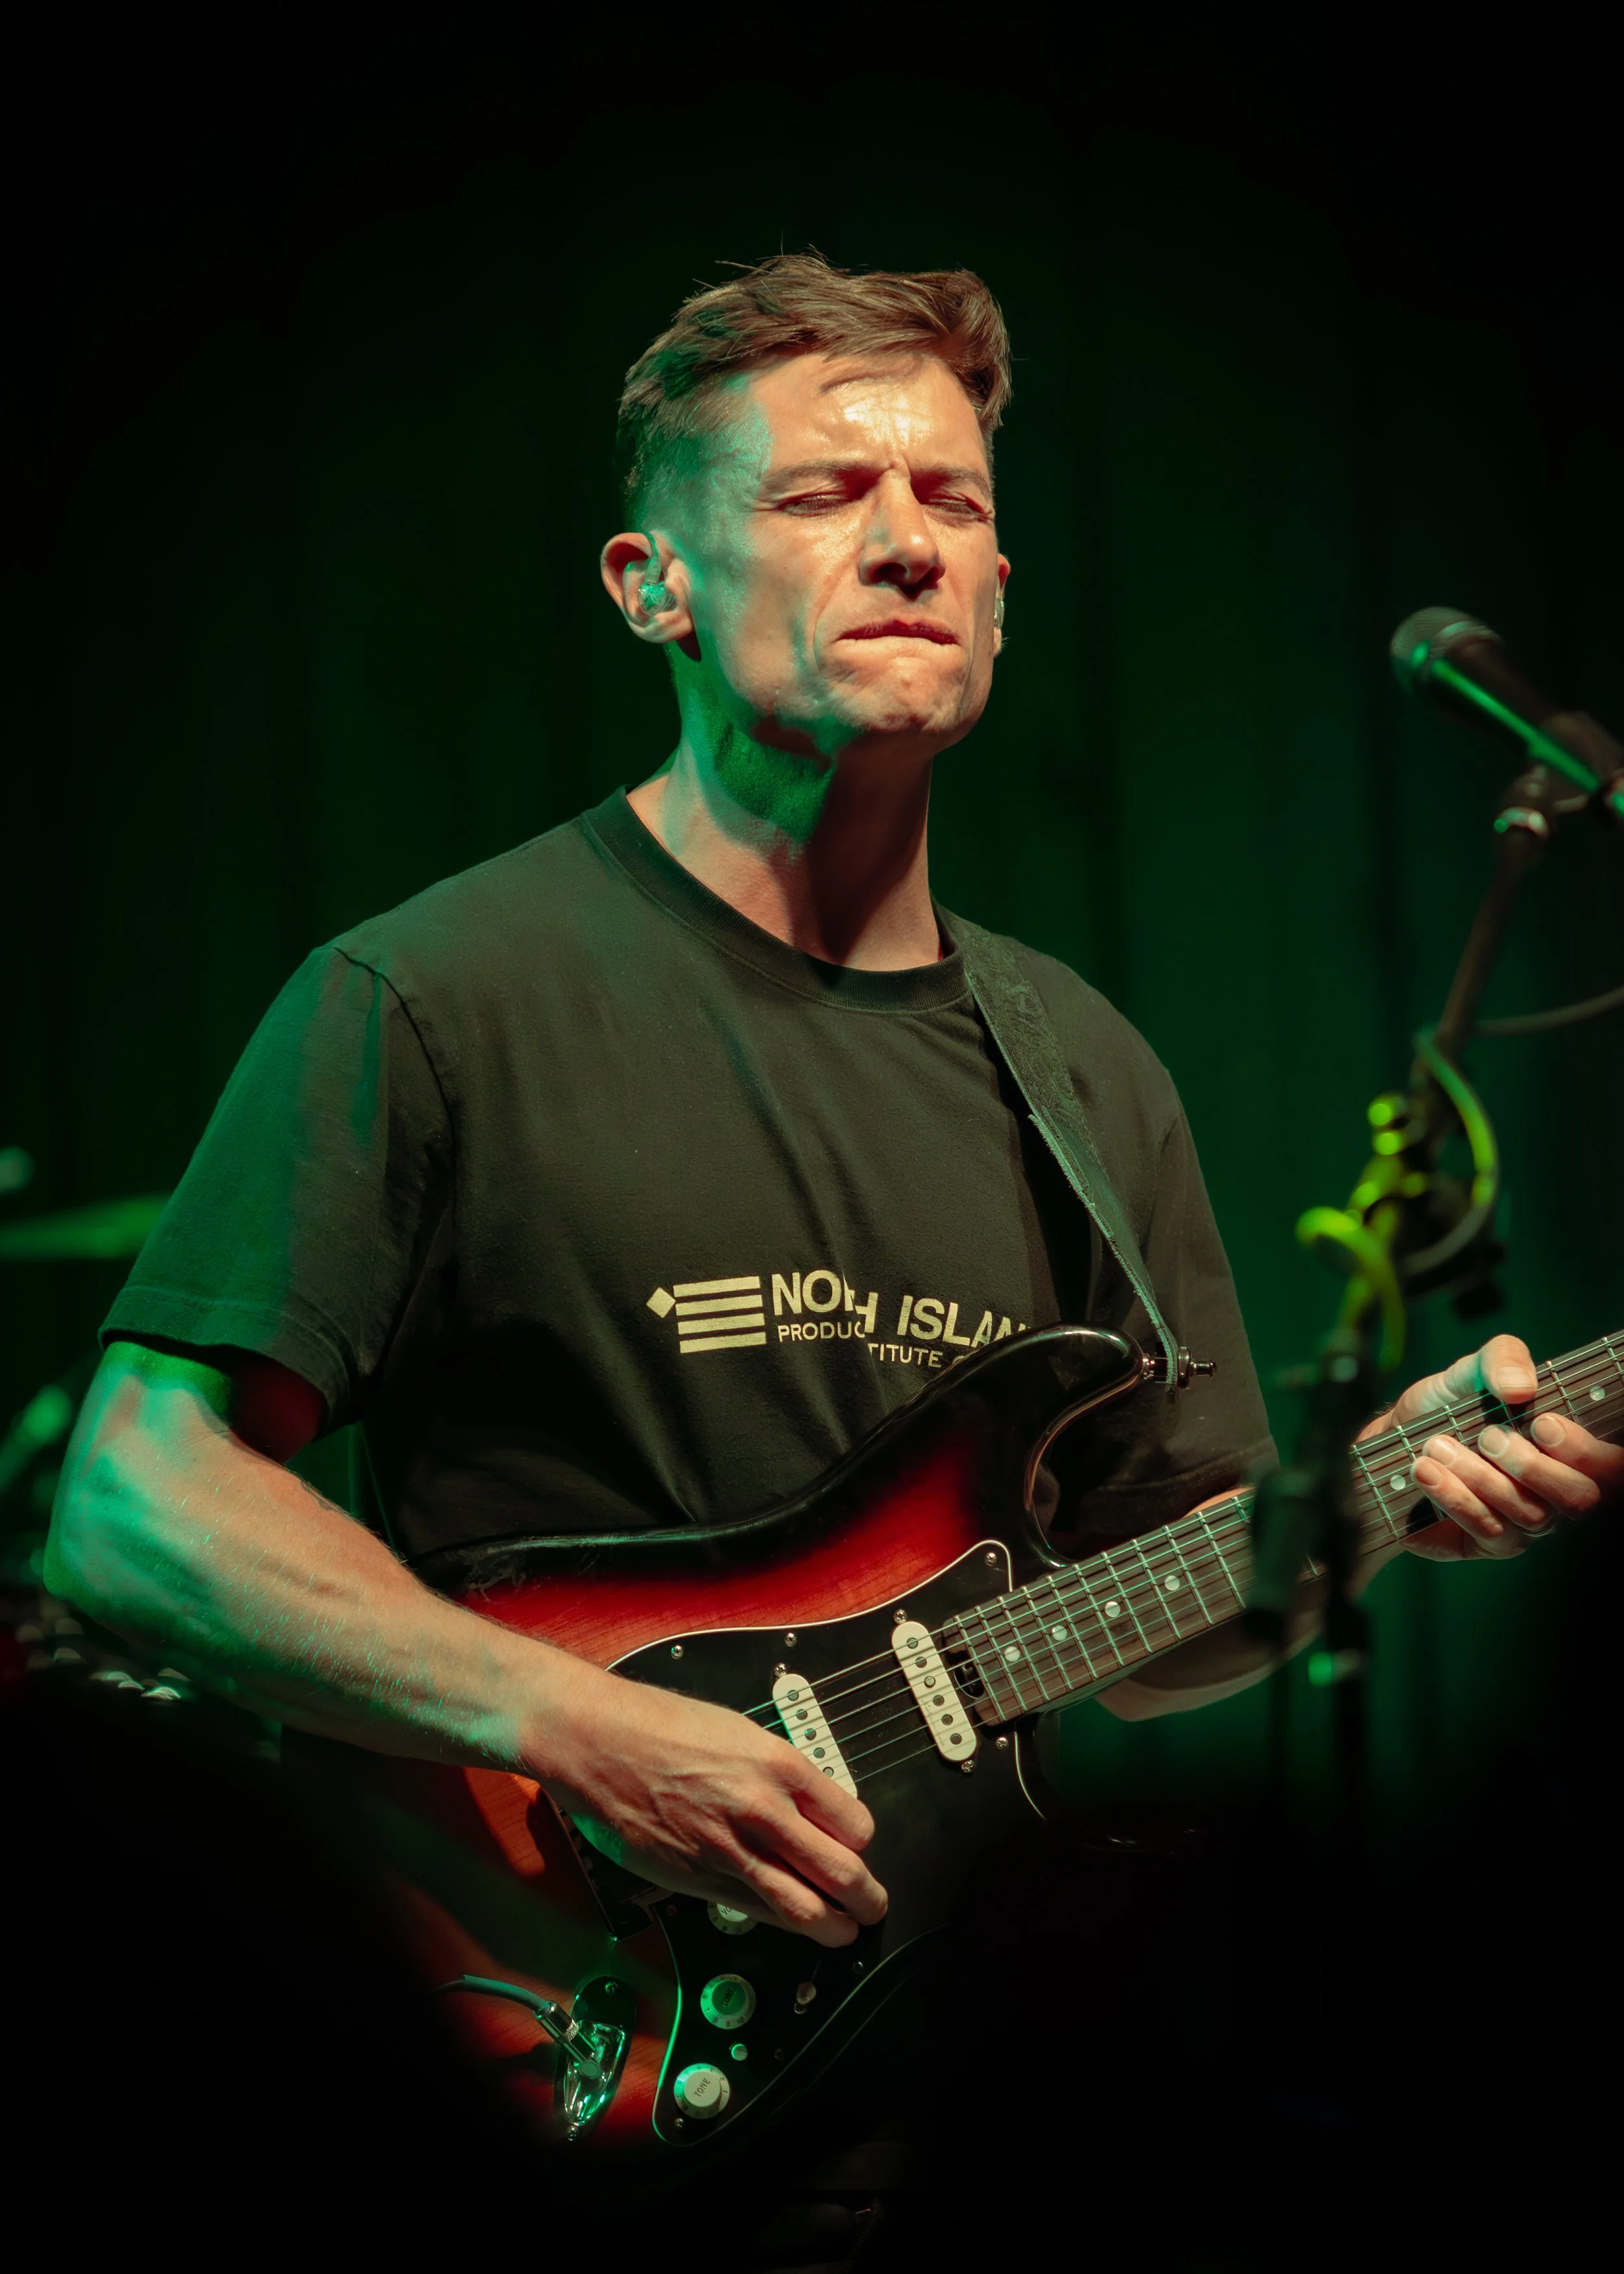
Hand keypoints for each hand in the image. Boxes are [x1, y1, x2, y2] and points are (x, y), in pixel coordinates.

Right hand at [535, 1663, 887, 1946]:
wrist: (596, 1739)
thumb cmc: (659, 1724)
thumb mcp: (738, 1731)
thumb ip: (777, 1774)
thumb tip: (808, 1806)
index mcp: (779, 1764)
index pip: (854, 1824)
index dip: (861, 1844)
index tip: (858, 1849)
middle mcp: (761, 1809)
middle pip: (841, 1873)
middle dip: (866, 1898)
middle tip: (873, 1906)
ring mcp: (729, 1850)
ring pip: (804, 1908)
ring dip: (834, 1926)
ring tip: (845, 1930)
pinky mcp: (697, 1879)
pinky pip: (754, 1912)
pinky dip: (781, 1922)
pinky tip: (790, 1923)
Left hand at [1360, 1331, 1623, 1560]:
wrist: (1396, 1437)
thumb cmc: (1449, 1405)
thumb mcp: (1473, 1370)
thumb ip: (1502, 1359)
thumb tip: (1519, 1386)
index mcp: (1568, 1448)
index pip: (1609, 1464)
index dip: (1587, 1451)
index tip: (1543, 1424)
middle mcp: (1558, 1489)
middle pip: (1580, 1497)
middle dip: (1534, 1468)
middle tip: (1488, 1437)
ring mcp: (1528, 1521)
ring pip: (1529, 1513)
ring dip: (1481, 1478)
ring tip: (1437, 1447)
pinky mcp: (1492, 1542)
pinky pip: (1487, 1529)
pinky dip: (1455, 1497)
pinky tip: (1427, 1471)